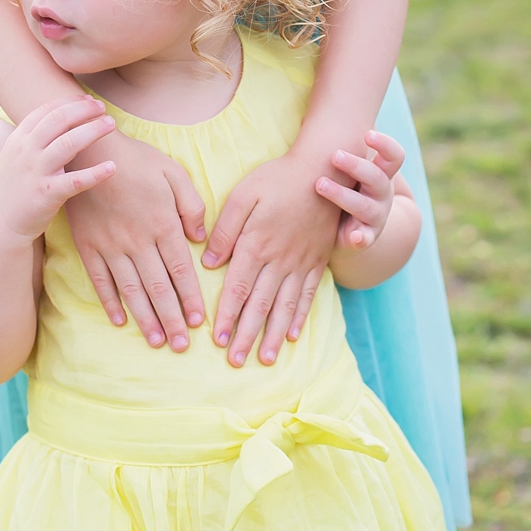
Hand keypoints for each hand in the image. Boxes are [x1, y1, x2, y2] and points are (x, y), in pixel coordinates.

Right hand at [0, 97, 117, 246]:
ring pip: (69, 143)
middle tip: (103, 108)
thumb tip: (56, 123)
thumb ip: (33, 139)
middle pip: (59, 120)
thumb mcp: (15, 156)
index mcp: (19, 138)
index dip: (70, 101)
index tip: (88, 99)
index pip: (47, 110)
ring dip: (92, 130)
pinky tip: (111, 167)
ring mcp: (37, 172)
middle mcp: (27, 151)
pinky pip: (76, 181)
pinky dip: (95, 173)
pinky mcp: (48, 195)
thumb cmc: (12, 189)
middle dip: (83, 110)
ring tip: (110, 125)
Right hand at [65, 127, 206, 350]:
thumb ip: (192, 205)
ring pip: (132, 290)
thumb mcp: (173, 172)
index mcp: (163, 224)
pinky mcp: (89, 246)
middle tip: (181, 346)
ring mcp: (111, 246)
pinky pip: (101, 280)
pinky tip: (120, 321)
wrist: (88, 150)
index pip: (181, 270)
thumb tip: (200, 238)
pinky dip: (110, 302)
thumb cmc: (136, 159)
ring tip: (156, 341)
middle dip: (172, 320)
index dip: (190, 298)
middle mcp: (138, 241)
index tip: (198, 323)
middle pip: (159, 288)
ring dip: (145, 319)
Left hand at [202, 148, 340, 366]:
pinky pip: (307, 294)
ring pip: (284, 306)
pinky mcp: (316, 261)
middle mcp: (278, 260)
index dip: (227, 316)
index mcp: (256, 244)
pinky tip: (292, 336)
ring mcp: (300, 263)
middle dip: (246, 336)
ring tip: (265, 359)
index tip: (216, 340)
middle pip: (259, 305)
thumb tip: (208, 263)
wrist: (323, 168)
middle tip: (235, 362)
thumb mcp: (243, 194)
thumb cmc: (277, 178)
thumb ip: (224, 230)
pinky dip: (299, 317)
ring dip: (273, 335)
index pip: (237, 289)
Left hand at [319, 131, 405, 254]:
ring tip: (320, 185)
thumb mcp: (347, 170)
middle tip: (335, 156)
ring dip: (343, 194)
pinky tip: (354, 238)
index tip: (368, 135)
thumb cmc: (346, 191)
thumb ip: (340, 147)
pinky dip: (361, 238)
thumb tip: (317, 107)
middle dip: (356, 165)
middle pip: (377, 177)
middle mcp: (382, 194)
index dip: (384, 145)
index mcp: (381, 174)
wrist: (354, 232)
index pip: (394, 156)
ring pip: (365, 205)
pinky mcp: (366, 238)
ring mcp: (376, 217)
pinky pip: (366, 239)